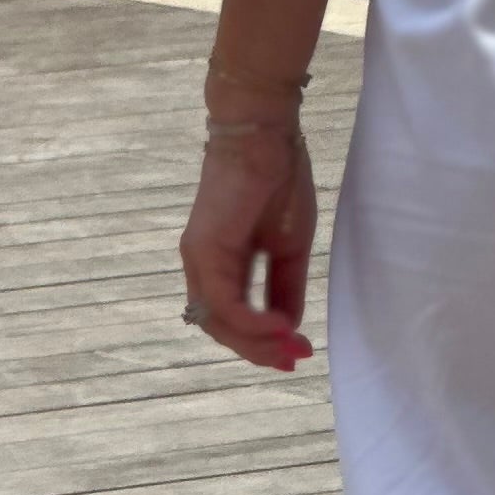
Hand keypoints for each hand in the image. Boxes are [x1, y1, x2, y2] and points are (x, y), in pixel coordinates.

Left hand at [181, 120, 319, 371]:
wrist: (266, 136)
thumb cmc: (279, 183)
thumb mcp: (290, 248)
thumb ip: (286, 288)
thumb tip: (288, 327)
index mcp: (219, 264)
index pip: (230, 319)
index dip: (261, 343)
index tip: (297, 353)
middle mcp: (200, 266)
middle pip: (220, 328)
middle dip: (259, 350)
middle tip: (295, 358)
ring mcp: (198, 258)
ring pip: (216, 322)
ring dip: (255, 342)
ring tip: (290, 346)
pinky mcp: (204, 249)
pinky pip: (222, 302)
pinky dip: (251, 321)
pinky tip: (279, 326)